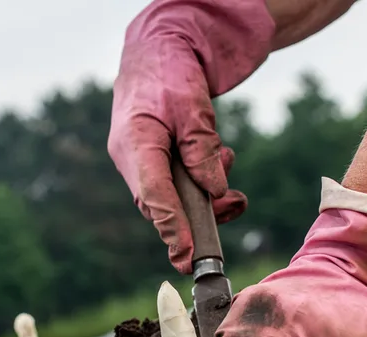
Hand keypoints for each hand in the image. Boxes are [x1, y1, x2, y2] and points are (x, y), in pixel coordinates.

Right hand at [107, 0, 275, 273]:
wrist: (158, 51)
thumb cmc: (171, 72)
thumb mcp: (192, 104)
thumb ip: (202, 147)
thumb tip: (215, 191)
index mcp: (135, 144)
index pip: (154, 195)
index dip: (173, 229)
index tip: (188, 256)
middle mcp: (132, 159)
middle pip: (162, 204)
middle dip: (198, 215)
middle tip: (234, 206)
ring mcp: (141, 162)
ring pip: (173, 197)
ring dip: (207, 195)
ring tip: (229, 170)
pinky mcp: (154, 161)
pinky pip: (177, 184)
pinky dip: (203, 181)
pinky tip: (221, 160)